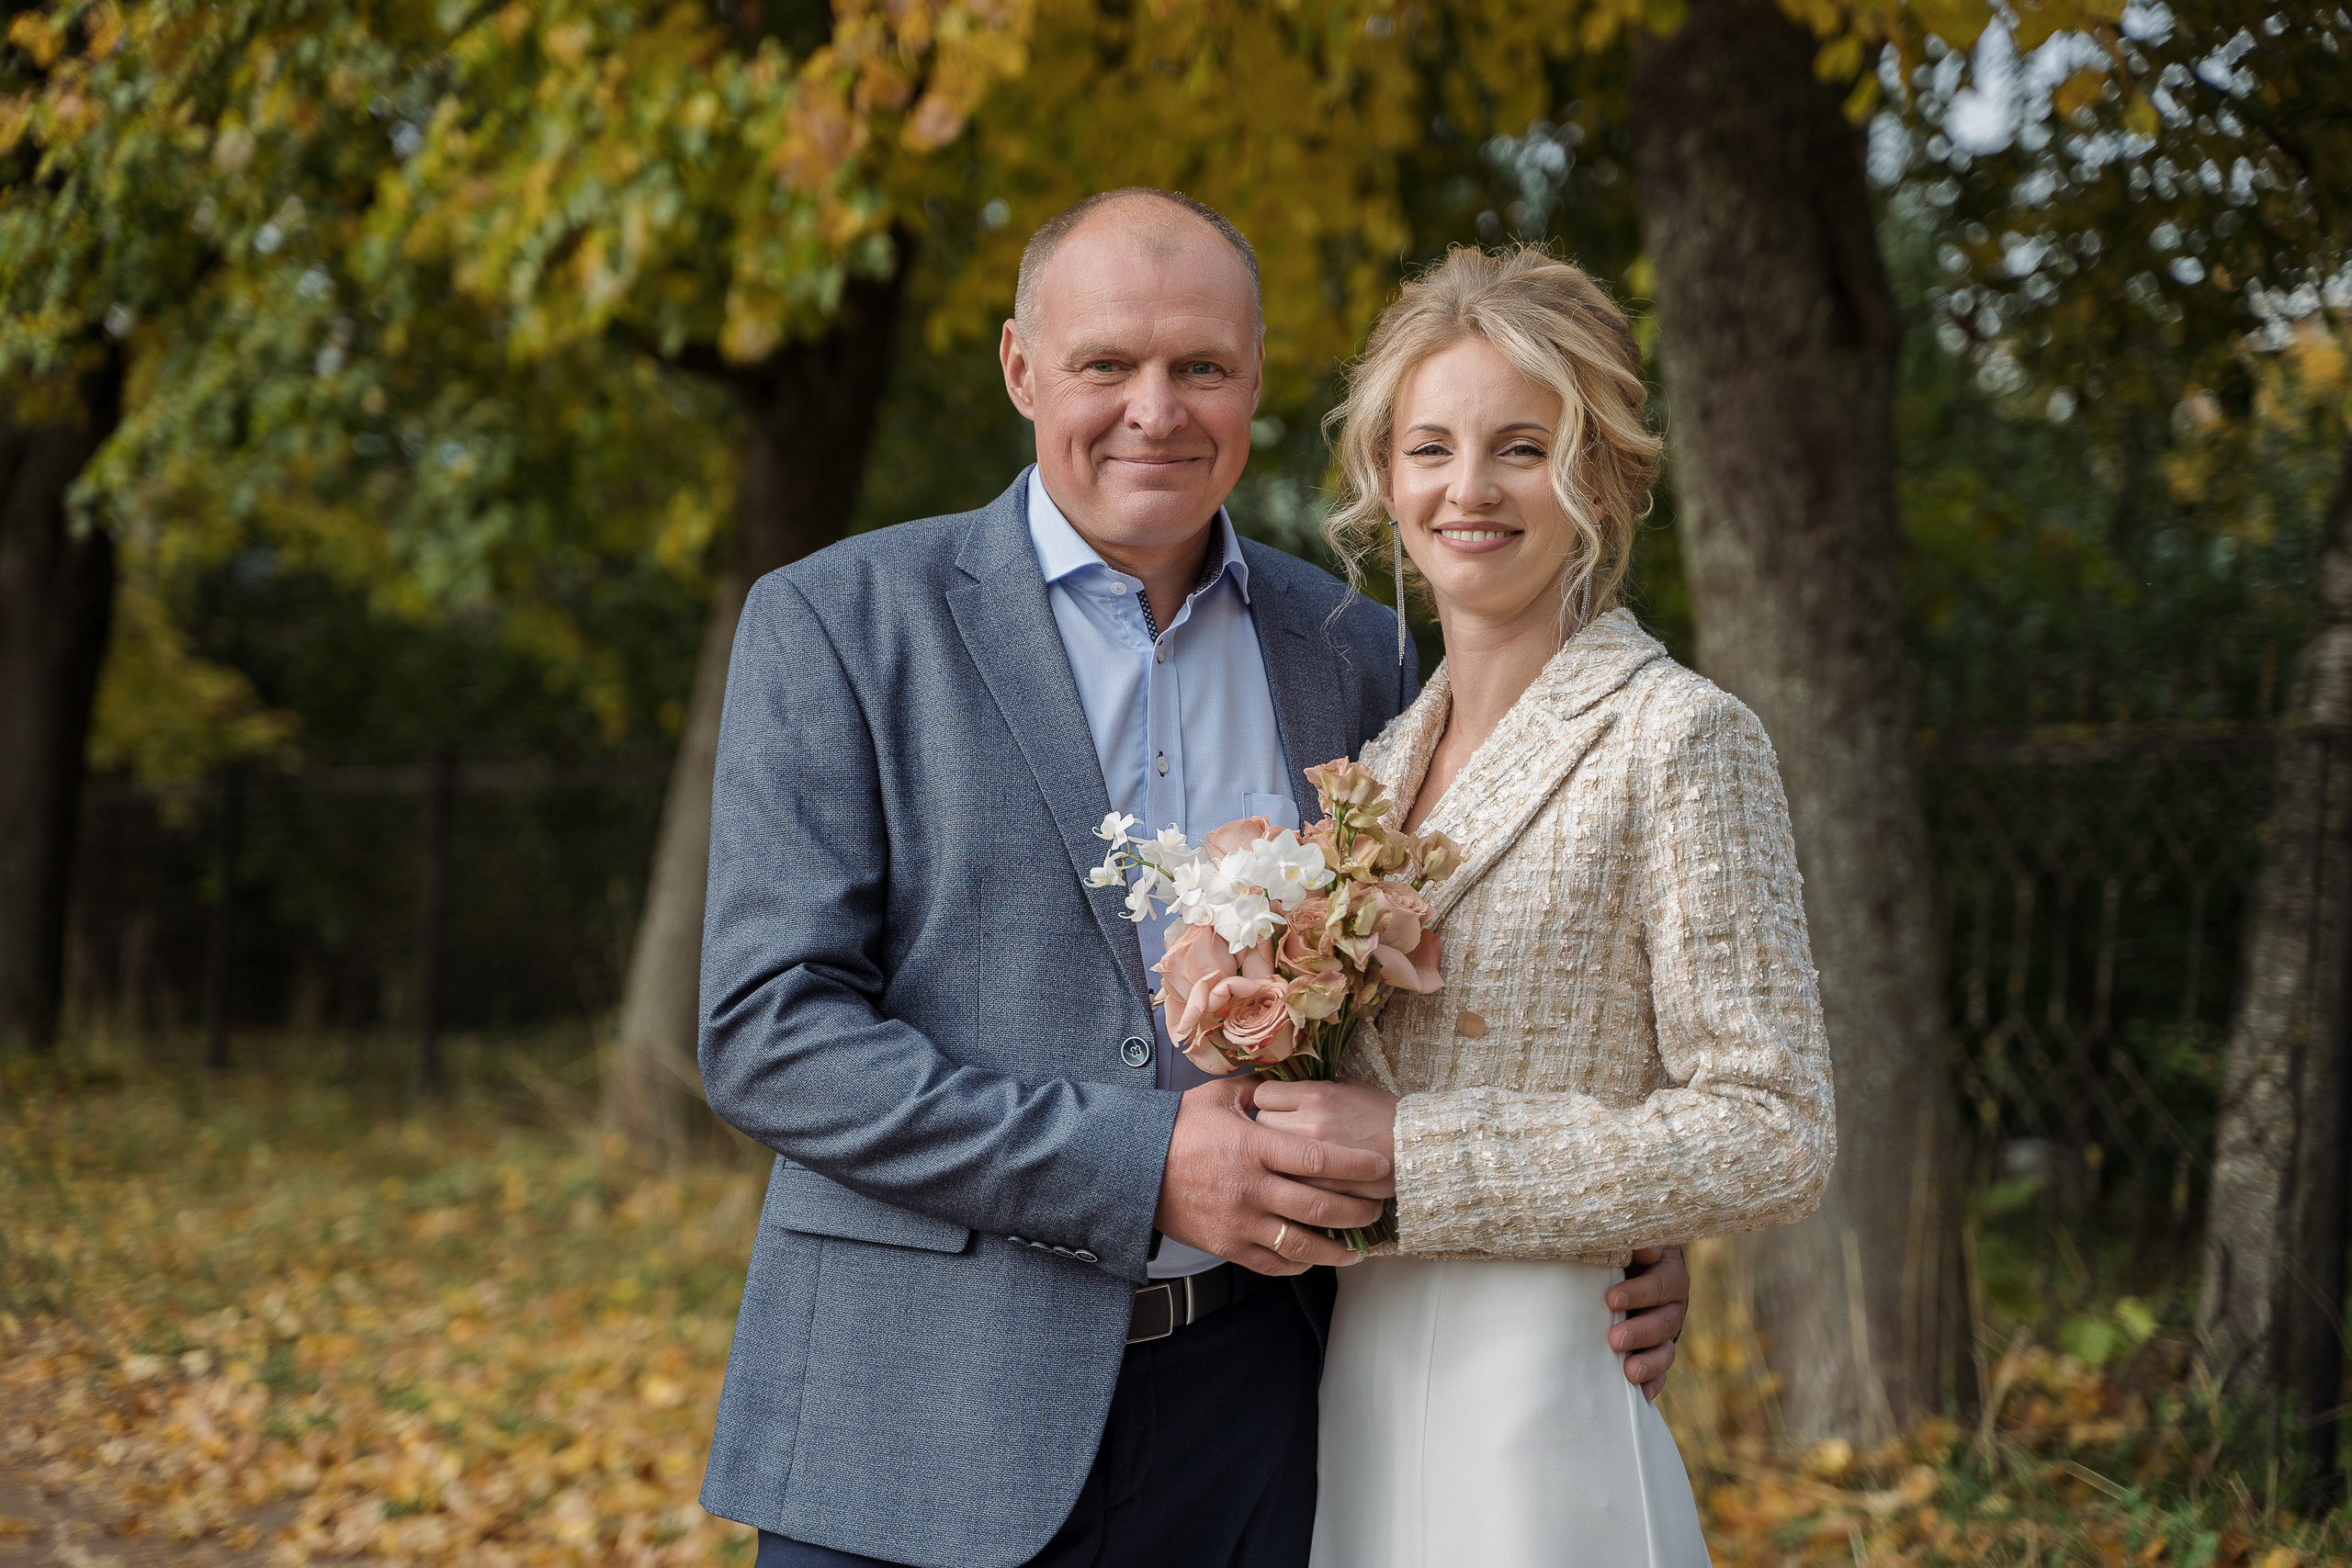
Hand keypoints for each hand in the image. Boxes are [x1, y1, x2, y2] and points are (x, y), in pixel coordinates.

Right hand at [1156, 1077, 1388, 1274]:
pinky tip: (1313, 1259)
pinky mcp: (1226, 1246)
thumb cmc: (1175, 1130)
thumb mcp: (1215, 1098)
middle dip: (1357, 1211)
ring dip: (1336, 1249)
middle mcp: (1251, 1188)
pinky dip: (1298, 1264)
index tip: (1380, 1167)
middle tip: (1378, 1208)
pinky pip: (1271, 1263)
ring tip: (1359, 1248)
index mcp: (1253, 1147)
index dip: (1356, 1167)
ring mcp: (1239, 1221)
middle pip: (1319, 1207)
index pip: (1318, 1160)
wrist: (1131, 1169)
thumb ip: (1255, 1090)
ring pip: (1301, 1244)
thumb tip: (1284, 1082)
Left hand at [1248, 1079, 1399, 1199]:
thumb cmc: (1385, 1115)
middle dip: (1266, 1130)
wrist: (1417, 1149)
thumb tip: (1288, 1088)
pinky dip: (1291, 1182)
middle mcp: (1309, 1122)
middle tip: (1280, 1135)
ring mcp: (1314, 1159)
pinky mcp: (1322, 1187)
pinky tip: (1302, 1179)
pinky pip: (1288, 1183)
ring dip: (1274, 1158)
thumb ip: (1316, 1088)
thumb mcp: (1351, 1088)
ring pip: (1269, 1158)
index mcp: (1316, 1094)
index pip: (1263, 1094)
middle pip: (1260, 1125)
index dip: (1267, 1102)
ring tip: (1288, 1159)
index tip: (1275, 1109)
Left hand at [1607, 1244, 1688, 1400]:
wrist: (1617, 1265)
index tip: (1611, 1300)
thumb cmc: (1618, 1248)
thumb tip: (1644, 1248)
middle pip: (1665, 1321)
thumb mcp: (1627, 1238)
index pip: (1663, 1284)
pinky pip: (1660, 1371)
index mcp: (1669, 1273)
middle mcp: (1673, 1303)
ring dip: (1649, 1362)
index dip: (1641, 1292)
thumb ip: (1633, 1240)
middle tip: (1614, 1340)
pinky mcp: (1655, 1351)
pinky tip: (1641, 1394)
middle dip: (1641, 1332)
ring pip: (1666, 1349)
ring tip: (1629, 1373)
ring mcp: (1665, 1330)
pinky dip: (1652, 1383)